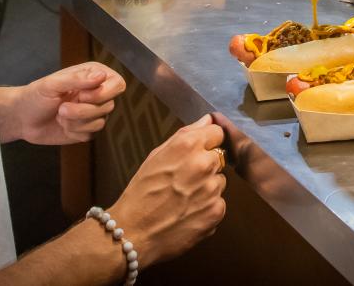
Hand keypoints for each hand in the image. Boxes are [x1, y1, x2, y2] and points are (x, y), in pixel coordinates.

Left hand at [0, 63, 124, 144]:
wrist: (23, 118)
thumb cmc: (35, 96)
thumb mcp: (52, 84)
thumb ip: (77, 79)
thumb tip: (102, 75)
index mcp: (92, 76)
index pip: (117, 84)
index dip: (103, 93)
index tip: (82, 95)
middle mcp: (96, 93)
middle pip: (109, 105)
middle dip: (83, 110)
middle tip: (62, 108)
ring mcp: (93, 113)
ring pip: (100, 122)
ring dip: (76, 121)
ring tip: (59, 114)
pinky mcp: (86, 130)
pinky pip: (90, 134)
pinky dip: (74, 131)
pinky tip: (62, 125)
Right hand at [112, 114, 227, 266]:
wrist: (133, 232)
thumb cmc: (141, 192)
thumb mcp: (156, 156)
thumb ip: (186, 134)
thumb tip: (208, 120)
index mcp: (188, 145)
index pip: (217, 132)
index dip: (207, 141)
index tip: (199, 150)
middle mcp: (204, 164)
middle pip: (219, 157)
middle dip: (207, 165)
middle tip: (186, 179)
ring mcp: (212, 189)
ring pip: (220, 181)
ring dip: (208, 187)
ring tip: (184, 198)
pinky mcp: (217, 211)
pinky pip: (219, 203)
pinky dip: (207, 207)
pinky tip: (188, 212)